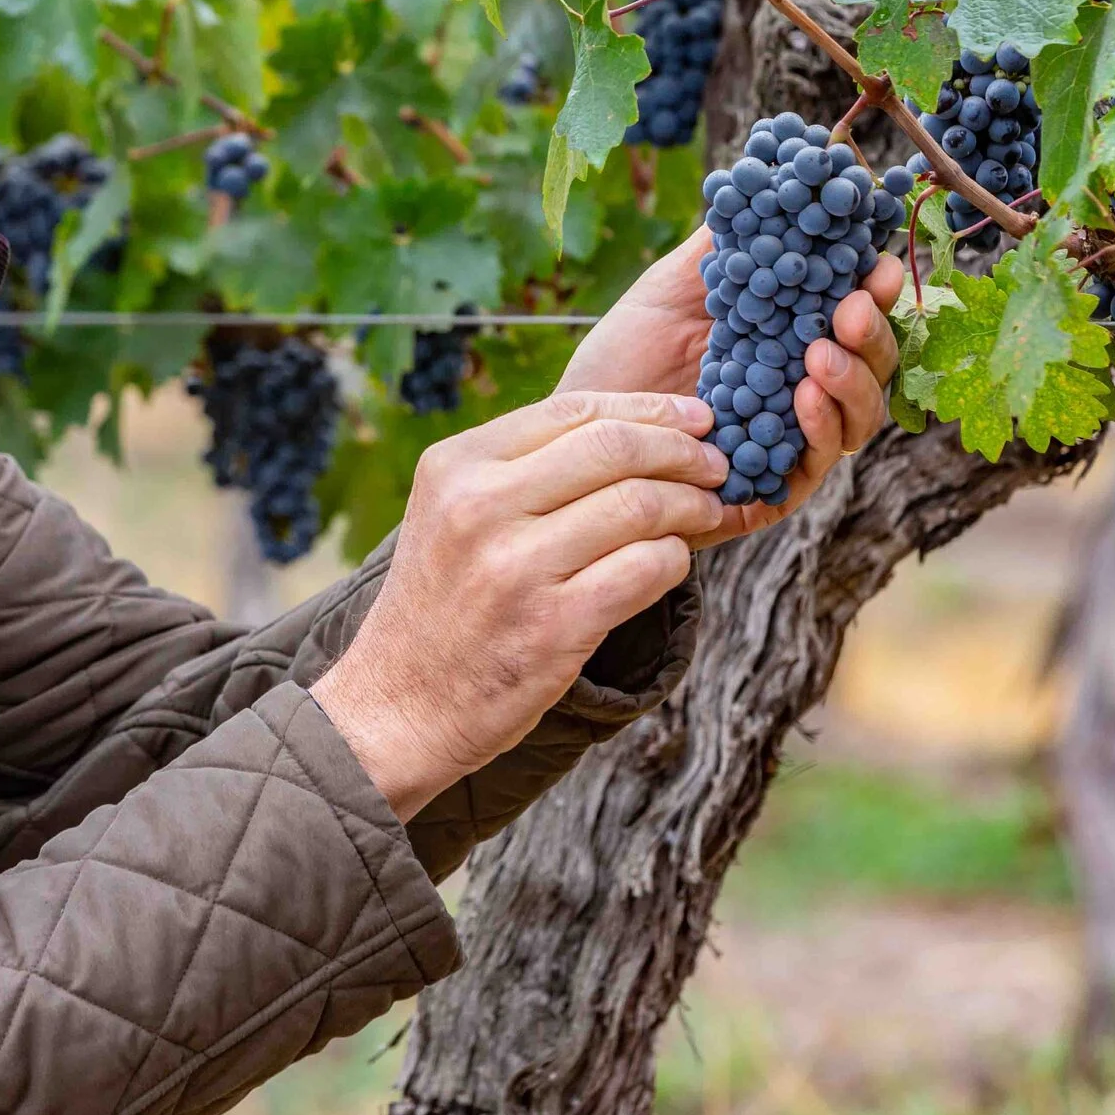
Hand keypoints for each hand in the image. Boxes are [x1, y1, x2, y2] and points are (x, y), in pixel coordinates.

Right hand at [310, 392, 724, 819]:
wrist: (399, 705)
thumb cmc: (440, 606)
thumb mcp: (453, 514)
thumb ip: (522, 470)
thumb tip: (635, 433)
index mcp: (456, 465)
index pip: (574, 409)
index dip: (649, 409)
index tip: (694, 417)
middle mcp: (480, 506)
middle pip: (615, 448)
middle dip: (683, 451)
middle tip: (715, 464)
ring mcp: (515, 566)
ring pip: (640, 506)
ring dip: (691, 506)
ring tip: (706, 512)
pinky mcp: (552, 625)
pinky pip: (646, 569)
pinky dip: (674, 560)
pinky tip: (672, 563)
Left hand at [559, 228, 904, 545]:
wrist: (571, 436)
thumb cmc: (619, 363)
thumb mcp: (670, 291)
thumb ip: (723, 249)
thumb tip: (767, 184)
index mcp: (786, 338)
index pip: (852, 313)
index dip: (875, 289)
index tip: (878, 264)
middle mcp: (799, 389)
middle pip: (871, 365)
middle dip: (871, 334)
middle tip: (852, 307)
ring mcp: (789, 441)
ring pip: (857, 416)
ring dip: (852, 382)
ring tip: (820, 354)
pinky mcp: (770, 489)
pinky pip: (816, 466)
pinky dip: (818, 431)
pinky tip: (801, 401)